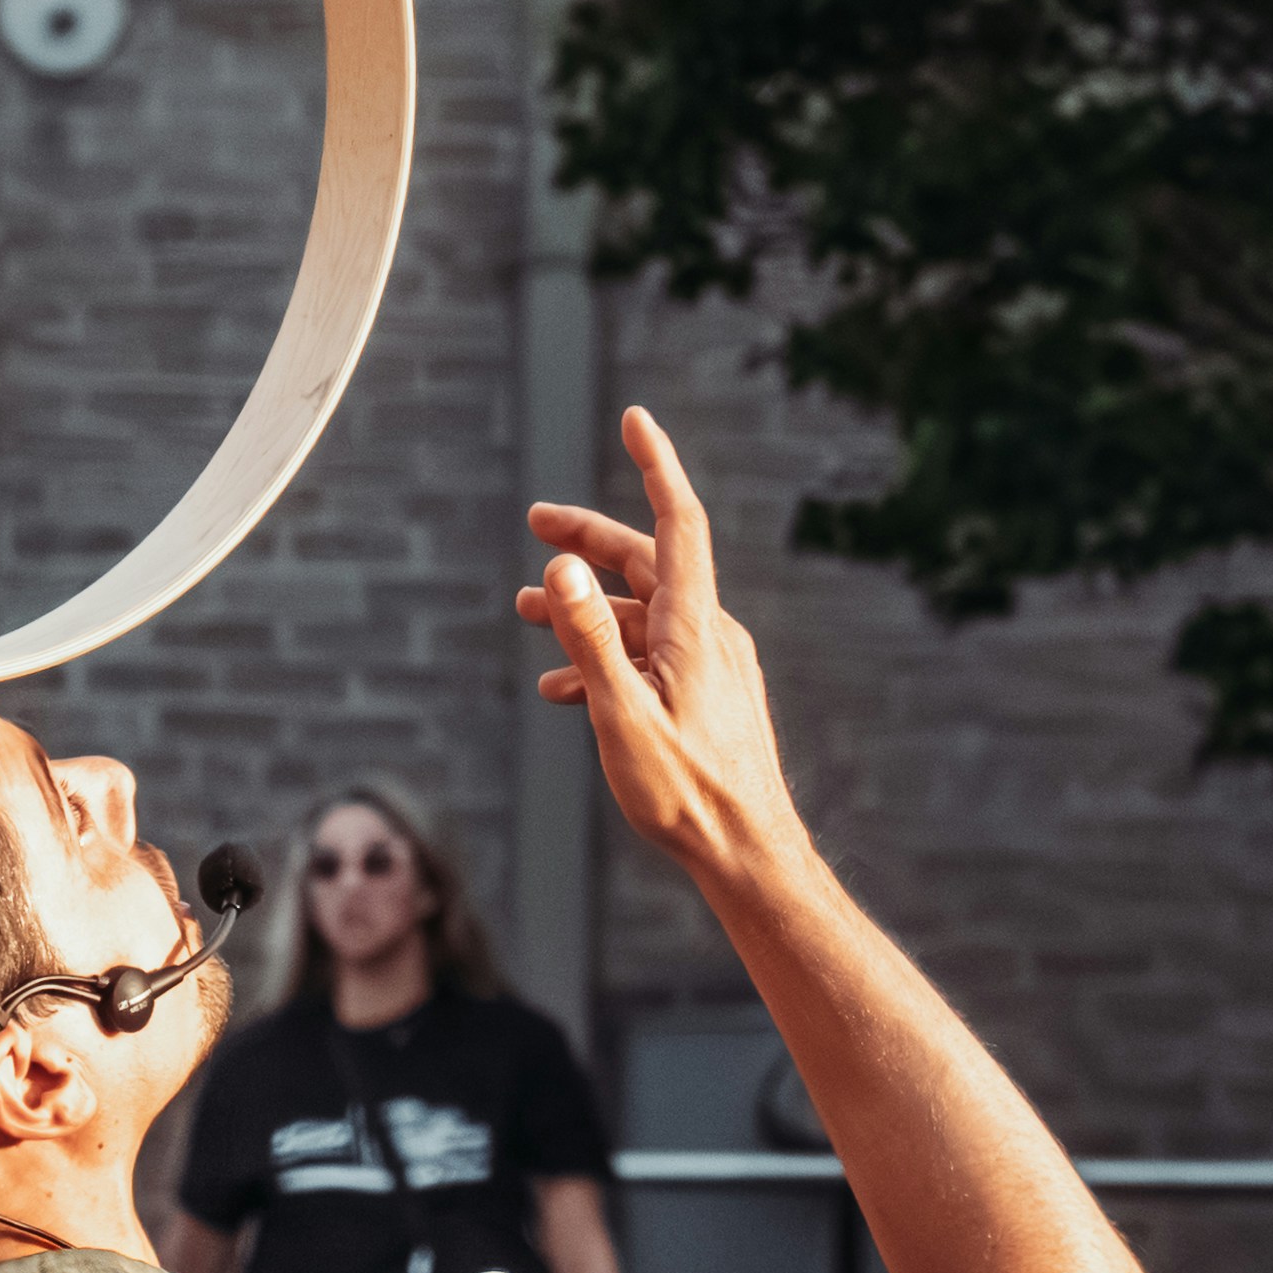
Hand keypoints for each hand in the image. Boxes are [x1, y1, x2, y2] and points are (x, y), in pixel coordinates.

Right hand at [513, 406, 809, 884]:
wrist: (748, 853)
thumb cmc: (687, 794)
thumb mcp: (622, 716)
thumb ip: (590, 639)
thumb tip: (560, 568)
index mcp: (694, 628)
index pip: (677, 523)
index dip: (656, 465)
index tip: (637, 419)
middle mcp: (709, 634)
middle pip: (647, 562)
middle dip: (589, 540)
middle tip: (536, 523)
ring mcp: (712, 666)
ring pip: (642, 614)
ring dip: (586, 607)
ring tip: (525, 613)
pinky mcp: (707, 697)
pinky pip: (651, 658)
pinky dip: (606, 658)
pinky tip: (563, 691)